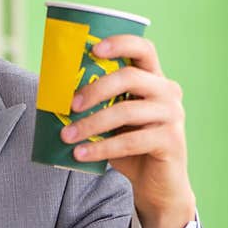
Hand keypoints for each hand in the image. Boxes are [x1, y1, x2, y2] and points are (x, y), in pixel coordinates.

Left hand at [59, 34, 195, 227]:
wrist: (158, 184)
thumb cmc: (131, 147)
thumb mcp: (114, 120)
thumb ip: (99, 103)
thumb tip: (54, 93)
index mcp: (155, 79)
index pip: (143, 48)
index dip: (120, 43)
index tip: (93, 49)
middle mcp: (168, 91)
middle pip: (130, 77)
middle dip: (95, 89)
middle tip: (70, 105)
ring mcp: (172, 115)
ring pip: (127, 111)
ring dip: (91, 123)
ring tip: (66, 135)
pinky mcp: (171, 141)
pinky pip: (130, 141)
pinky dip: (101, 148)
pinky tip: (80, 154)